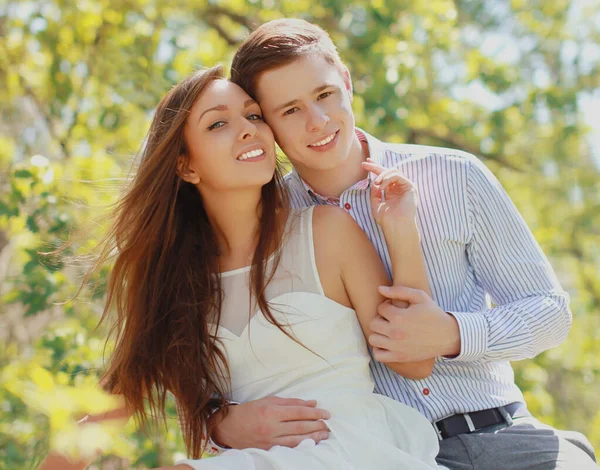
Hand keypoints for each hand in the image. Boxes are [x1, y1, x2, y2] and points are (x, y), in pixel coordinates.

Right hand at [212, 396, 330, 449]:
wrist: (229, 427)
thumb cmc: (249, 411)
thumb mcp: (269, 401)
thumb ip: (291, 402)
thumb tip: (311, 403)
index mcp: (272, 412)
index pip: (299, 412)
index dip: (315, 413)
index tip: (326, 413)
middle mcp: (272, 427)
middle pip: (300, 426)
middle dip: (317, 425)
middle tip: (328, 424)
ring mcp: (270, 441)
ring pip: (297, 440)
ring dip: (314, 437)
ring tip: (325, 434)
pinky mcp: (269, 450)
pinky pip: (289, 448)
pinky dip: (302, 445)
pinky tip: (312, 443)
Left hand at [362, 159, 417, 225]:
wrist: (396, 227)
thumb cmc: (387, 220)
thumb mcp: (376, 204)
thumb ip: (375, 193)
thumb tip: (374, 182)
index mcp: (391, 192)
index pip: (383, 177)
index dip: (375, 169)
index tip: (365, 164)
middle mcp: (399, 188)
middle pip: (388, 171)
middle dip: (376, 167)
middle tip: (366, 163)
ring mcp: (405, 187)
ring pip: (393, 171)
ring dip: (382, 175)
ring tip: (376, 183)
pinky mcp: (410, 186)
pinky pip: (398, 176)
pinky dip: (388, 179)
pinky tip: (382, 187)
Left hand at [368, 286, 460, 361]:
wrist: (447, 336)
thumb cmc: (433, 314)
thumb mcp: (420, 297)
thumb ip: (399, 290)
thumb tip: (379, 289)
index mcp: (399, 317)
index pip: (380, 308)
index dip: (387, 306)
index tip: (395, 308)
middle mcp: (395, 332)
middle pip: (373, 323)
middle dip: (381, 318)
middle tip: (390, 319)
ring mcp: (396, 347)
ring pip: (373, 339)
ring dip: (378, 333)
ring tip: (388, 330)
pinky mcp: (399, 357)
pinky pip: (378, 355)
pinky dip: (379, 349)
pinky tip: (387, 343)